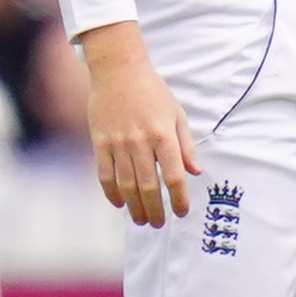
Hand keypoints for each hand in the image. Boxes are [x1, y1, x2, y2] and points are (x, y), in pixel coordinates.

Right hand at [79, 23, 200, 225]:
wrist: (119, 72)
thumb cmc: (153, 93)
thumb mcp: (177, 115)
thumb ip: (186, 145)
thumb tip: (195, 173)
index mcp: (163, 135)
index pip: (174, 176)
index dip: (179, 199)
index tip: (182, 212)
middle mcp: (141, 142)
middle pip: (148, 186)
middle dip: (155, 209)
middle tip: (158, 224)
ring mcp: (118, 143)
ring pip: (126, 185)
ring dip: (134, 207)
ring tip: (141, 220)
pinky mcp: (100, 143)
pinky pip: (104, 175)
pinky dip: (111, 193)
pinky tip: (119, 204)